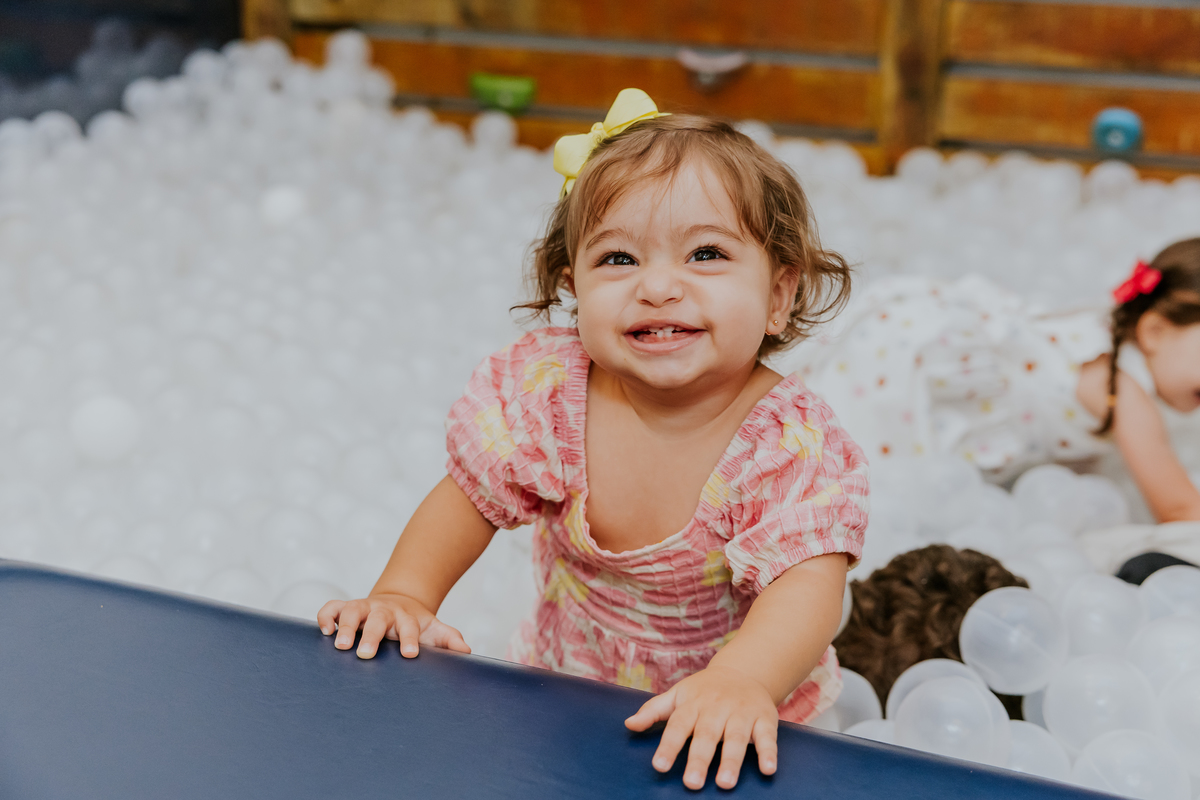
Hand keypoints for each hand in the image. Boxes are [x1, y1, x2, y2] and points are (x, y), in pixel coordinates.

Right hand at [316, 592, 469, 658]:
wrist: (401, 602)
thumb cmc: (415, 624)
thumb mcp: (434, 630)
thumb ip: (448, 639)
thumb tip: (465, 652)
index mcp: (407, 618)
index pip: (410, 628)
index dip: (410, 640)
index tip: (410, 654)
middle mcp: (384, 611)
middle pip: (378, 620)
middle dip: (371, 635)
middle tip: (364, 654)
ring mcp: (365, 608)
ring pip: (353, 611)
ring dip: (346, 626)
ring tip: (340, 646)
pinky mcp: (346, 608)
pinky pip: (333, 608)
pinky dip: (326, 616)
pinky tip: (323, 631)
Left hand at [624, 665, 778, 789]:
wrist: (744, 671)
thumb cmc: (704, 690)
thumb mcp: (678, 695)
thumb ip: (654, 711)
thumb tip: (629, 724)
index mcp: (693, 704)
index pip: (678, 725)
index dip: (669, 746)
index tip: (660, 766)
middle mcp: (717, 708)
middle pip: (707, 735)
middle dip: (699, 759)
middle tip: (692, 783)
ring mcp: (742, 713)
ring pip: (737, 738)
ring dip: (731, 761)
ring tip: (724, 783)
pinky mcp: (765, 719)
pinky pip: (767, 737)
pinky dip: (768, 753)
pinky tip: (767, 769)